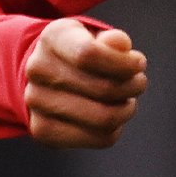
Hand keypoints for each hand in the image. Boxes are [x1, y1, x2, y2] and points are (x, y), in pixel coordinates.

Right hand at [23, 18, 147, 147]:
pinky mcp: (43, 131)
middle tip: (138, 82)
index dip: (124, 63)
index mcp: (52, 39)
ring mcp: (36, 102)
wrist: (45, 78)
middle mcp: (38, 70)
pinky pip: (99, 138)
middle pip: (103, 89)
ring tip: (127, 99)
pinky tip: (111, 114)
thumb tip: (121, 44)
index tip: (138, 63)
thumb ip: (111, 40)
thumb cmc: (80, 54)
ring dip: (126, 109)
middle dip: (133, 86)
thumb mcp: (94, 38)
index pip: (89, 54)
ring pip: (104, 118)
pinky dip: (116, 129)